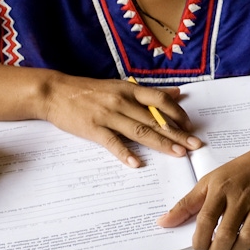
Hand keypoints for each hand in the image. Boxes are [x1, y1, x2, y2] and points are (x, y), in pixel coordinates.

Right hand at [39, 73, 202, 166]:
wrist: (55, 92)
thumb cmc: (90, 90)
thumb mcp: (121, 86)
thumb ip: (148, 93)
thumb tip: (177, 94)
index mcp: (130, 90)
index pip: (160, 100)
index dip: (177, 113)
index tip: (190, 126)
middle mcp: (121, 101)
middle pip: (154, 119)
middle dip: (177, 133)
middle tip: (194, 145)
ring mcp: (107, 115)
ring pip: (139, 131)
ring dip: (160, 143)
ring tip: (177, 153)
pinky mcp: (93, 129)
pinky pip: (112, 143)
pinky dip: (125, 153)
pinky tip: (138, 163)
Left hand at [157, 147, 249, 249]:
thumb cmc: (238, 171)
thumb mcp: (209, 181)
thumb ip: (186, 204)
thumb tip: (162, 223)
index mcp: (221, 188)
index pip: (206, 220)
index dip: (199, 240)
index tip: (199, 247)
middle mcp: (242, 196)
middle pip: (226, 234)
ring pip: (249, 238)